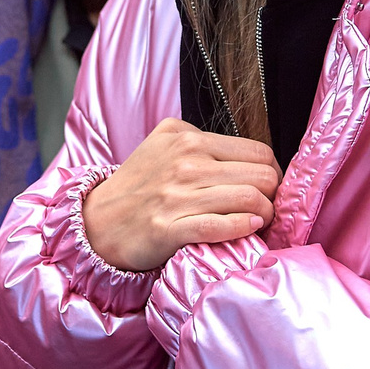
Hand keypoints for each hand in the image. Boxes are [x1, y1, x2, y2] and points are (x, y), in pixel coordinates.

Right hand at [81, 118, 280, 272]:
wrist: (97, 222)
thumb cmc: (138, 186)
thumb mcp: (164, 143)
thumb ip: (203, 141)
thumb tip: (249, 158)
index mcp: (187, 139)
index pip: (258, 151)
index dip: (272, 172)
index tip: (266, 187)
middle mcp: (185, 163)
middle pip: (261, 176)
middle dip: (272, 195)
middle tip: (266, 207)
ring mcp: (176, 196)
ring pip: (249, 200)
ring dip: (264, 215)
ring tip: (259, 222)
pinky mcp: (168, 228)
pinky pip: (221, 226)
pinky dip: (243, 228)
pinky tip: (248, 229)